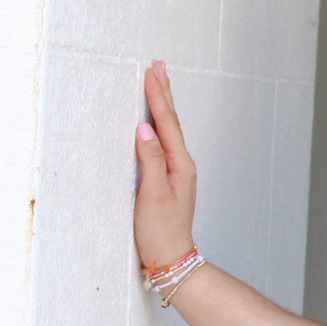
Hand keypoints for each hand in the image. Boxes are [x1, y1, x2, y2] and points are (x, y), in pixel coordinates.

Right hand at [134, 60, 197, 272]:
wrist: (171, 258)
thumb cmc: (160, 231)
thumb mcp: (152, 195)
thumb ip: (150, 160)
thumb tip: (145, 129)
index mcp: (180, 165)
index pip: (167, 124)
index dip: (158, 97)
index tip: (153, 72)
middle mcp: (182, 165)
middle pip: (171, 122)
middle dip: (163, 93)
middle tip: (159, 66)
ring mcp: (176, 172)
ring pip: (169, 131)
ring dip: (162, 106)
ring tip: (159, 84)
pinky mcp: (168, 179)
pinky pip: (165, 143)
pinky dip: (160, 126)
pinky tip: (156, 122)